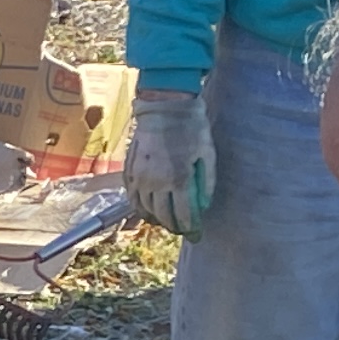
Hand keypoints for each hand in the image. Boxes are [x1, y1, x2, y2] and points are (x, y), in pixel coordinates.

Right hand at [126, 88, 210, 237]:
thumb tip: (203, 205)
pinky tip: (148, 209)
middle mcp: (157, 183)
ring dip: (156, 219)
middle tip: (181, 229)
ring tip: (165, 220)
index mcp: (179, 180)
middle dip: (174, 226)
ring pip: (145, 210)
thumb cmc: (191, 127)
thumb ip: (206, 182)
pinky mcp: (130, 171)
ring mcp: (141, 178)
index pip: (184, 216)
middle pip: (163, 217)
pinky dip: (140, 207)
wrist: (165, 106)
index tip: (195, 233)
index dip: (190, 228)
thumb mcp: (207, 153)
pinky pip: (133, 197)